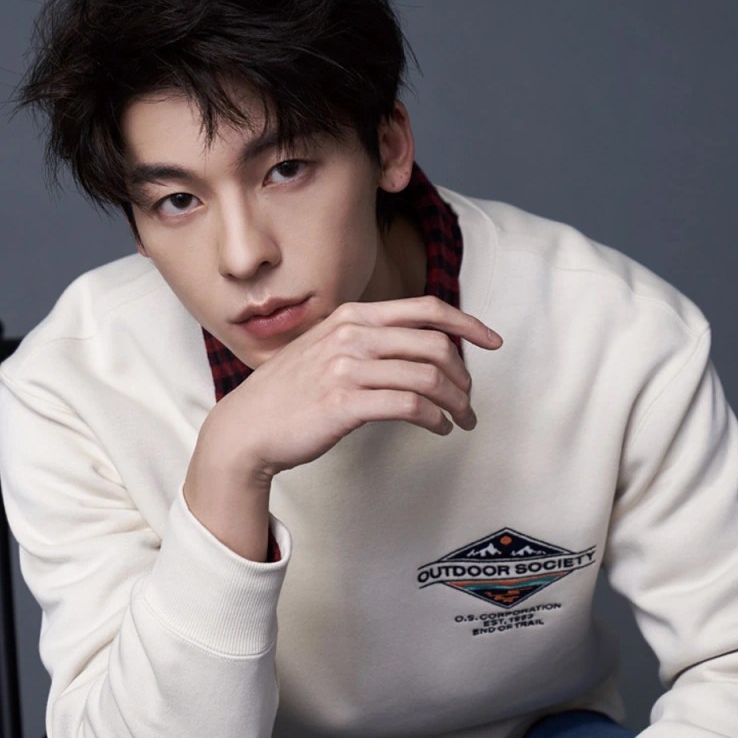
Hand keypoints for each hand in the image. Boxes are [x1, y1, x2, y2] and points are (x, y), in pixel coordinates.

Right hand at [205, 295, 501, 480]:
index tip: (492, 342)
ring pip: (428, 377)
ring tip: (461, 419)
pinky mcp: (344, 403)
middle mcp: (351, 335)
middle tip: (469, 399)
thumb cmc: (290, 394)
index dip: (467, 323)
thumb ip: (366, 341)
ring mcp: (346, 368)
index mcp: (352, 316)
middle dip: (464, 375)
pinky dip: (435, 418)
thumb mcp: (325, 350)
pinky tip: (439, 428)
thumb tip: (419, 350)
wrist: (246, 428)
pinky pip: (410, 406)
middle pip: (435, 344)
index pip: (425, 309)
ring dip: (456, 401)